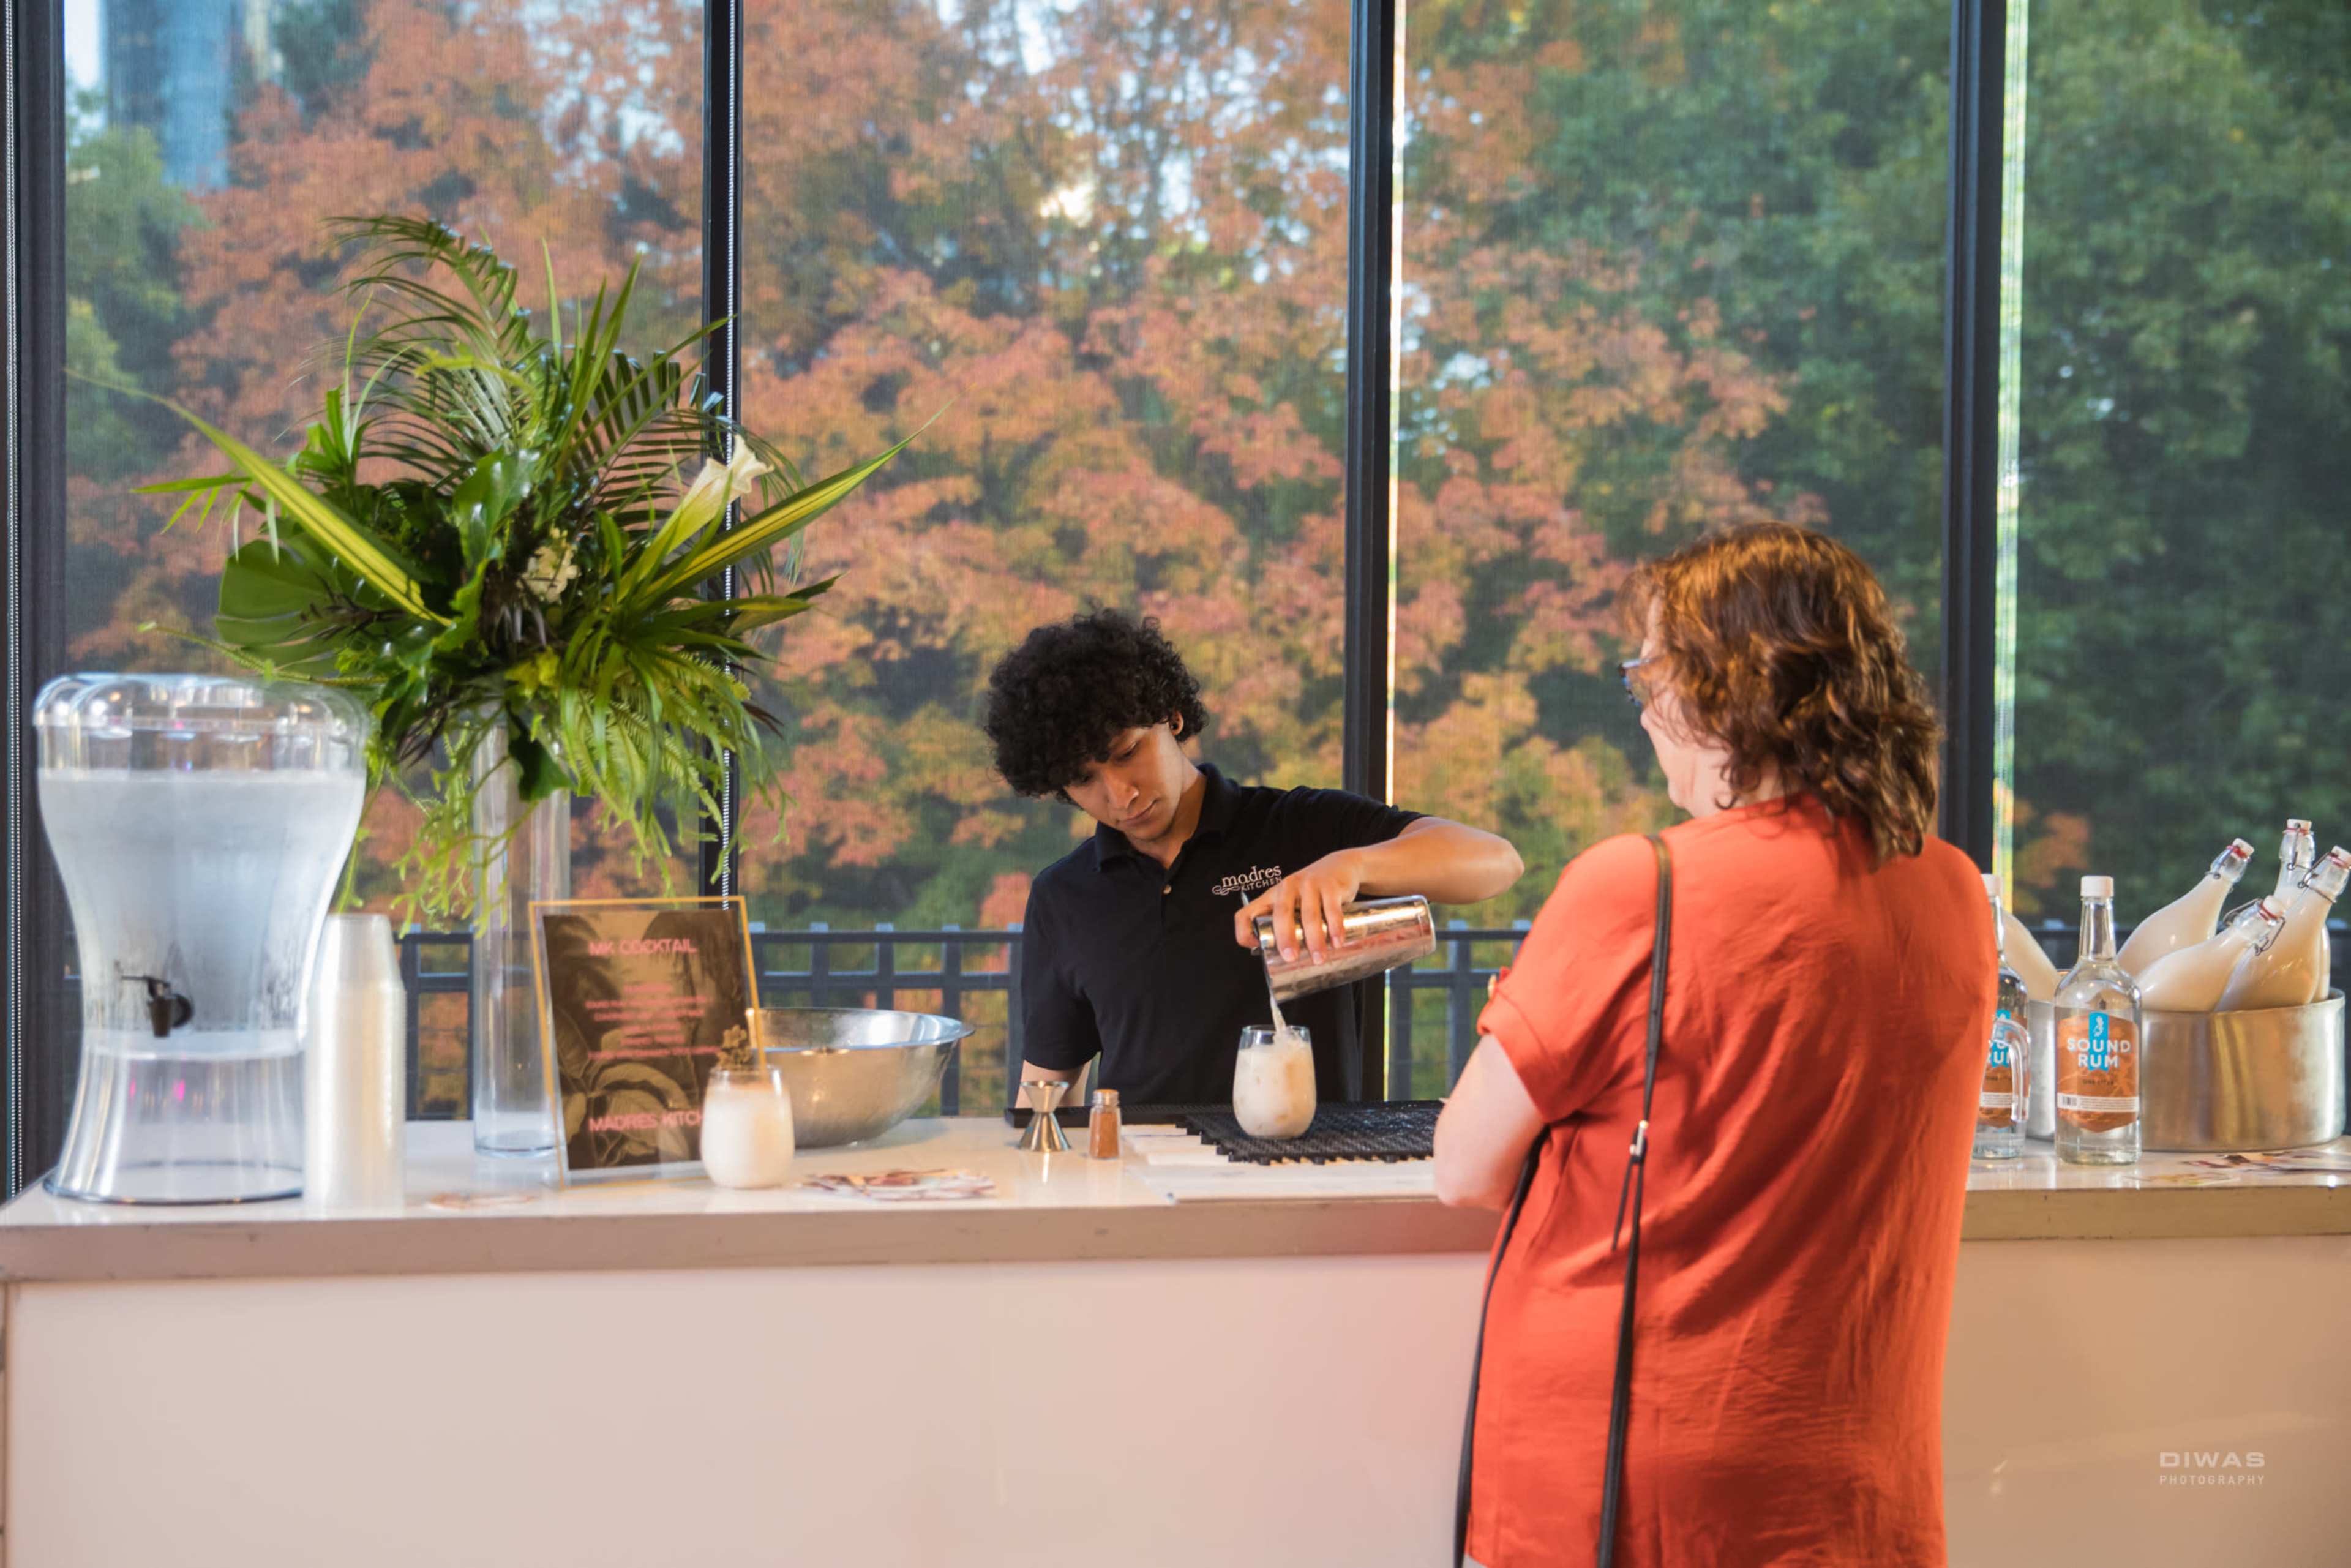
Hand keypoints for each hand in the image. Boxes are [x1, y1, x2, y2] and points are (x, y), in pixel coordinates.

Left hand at [1232, 850, 1366, 961]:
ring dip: (1314, 939)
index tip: (1257, 948)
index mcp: (1272, 896)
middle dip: (1285, 938)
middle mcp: (1287, 887)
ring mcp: (1309, 884)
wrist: (1341, 866)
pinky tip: (1337, 941)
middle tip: (1291, 958)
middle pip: (1281, 914)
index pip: (1247, 914)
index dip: (1244, 932)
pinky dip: (1335, 927)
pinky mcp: (1330, 885)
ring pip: (1308, 914)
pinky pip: (1331, 908)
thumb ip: (1287, 926)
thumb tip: (1283, 960)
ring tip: (1319, 958)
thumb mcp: (1293, 903)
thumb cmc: (1312, 893)